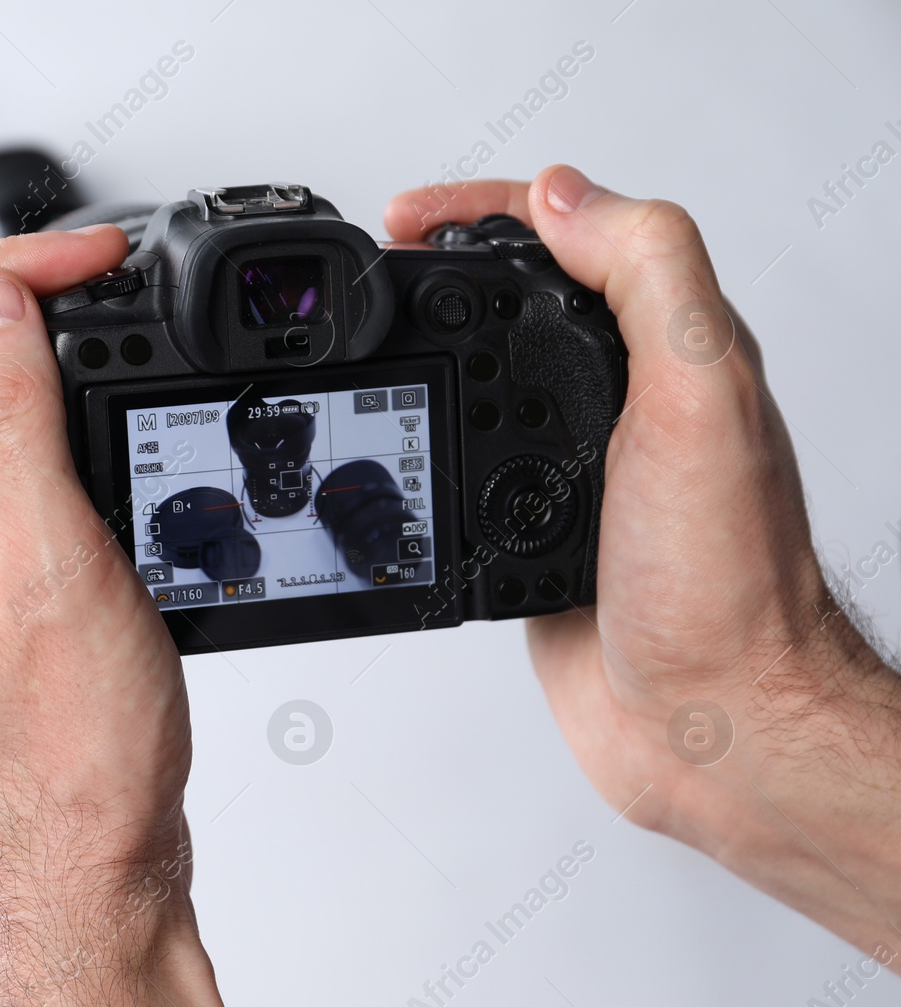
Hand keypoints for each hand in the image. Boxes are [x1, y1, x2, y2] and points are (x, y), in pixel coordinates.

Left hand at [0, 229, 246, 1006]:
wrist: (79, 852)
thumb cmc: (65, 745)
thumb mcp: (48, 563)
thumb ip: (10, 422)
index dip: (6, 263)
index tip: (97, 260)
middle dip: (6, 279)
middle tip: (100, 274)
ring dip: (21, 336)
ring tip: (105, 320)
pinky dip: (40, 400)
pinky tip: (95, 412)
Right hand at [386, 167, 900, 962]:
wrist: (710, 719)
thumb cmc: (728, 582)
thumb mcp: (700, 400)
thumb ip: (649, 278)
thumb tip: (564, 193)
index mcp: (669, 349)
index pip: (572, 234)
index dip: (485, 209)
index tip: (409, 219)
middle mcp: (624, 400)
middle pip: (520, 297)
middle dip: (440, 268)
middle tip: (376, 264)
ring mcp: (575, 465)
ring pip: (486, 378)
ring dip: (424, 350)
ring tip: (372, 337)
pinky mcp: (534, 526)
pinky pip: (468, 462)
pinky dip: (421, 437)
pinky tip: (396, 438)